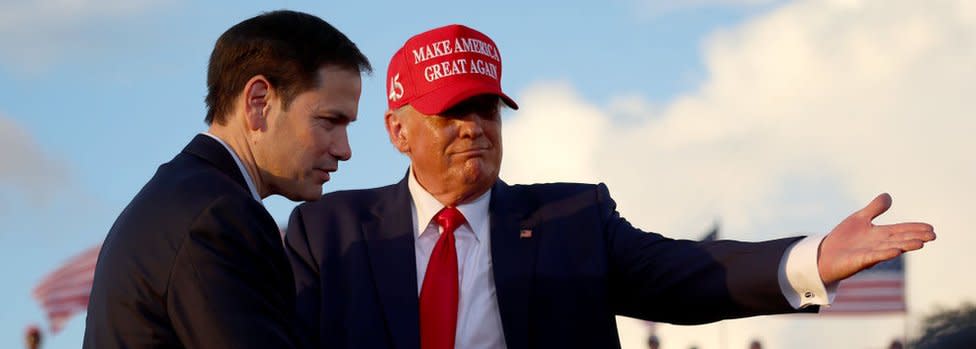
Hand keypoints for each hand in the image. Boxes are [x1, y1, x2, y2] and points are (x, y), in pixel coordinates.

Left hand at [817, 193, 934, 283]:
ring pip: (891, 248)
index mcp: (879, 234)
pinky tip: (896, 251)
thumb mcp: (859, 219)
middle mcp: (878, 244)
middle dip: (915, 237)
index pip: (900, 230)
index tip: (931, 228)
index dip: (915, 228)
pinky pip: (874, 257)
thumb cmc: (844, 239)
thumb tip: (889, 196)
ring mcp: (870, 253)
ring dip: (905, 246)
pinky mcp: (859, 261)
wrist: (825, 254)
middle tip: (933, 236)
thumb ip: (874, 208)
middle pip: (900, 239)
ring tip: (920, 243)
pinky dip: (885, 254)